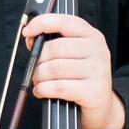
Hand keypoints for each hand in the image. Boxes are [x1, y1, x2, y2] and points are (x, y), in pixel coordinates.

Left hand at [22, 13, 124, 128]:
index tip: (27, 31)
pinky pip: (58, 87)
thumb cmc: (81, 79)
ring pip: (54, 68)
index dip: (42, 23)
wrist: (101, 107)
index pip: (65, 21)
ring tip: (39, 82)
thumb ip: (53, 43)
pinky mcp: (93, 91)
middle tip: (35, 70)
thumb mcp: (72, 55)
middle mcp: (98, 50)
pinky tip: (42, 92)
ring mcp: (98, 70)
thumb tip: (30, 37)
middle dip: (37, 61)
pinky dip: (43, 90)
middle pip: (54, 48)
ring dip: (39, 77)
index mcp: (92, 36)